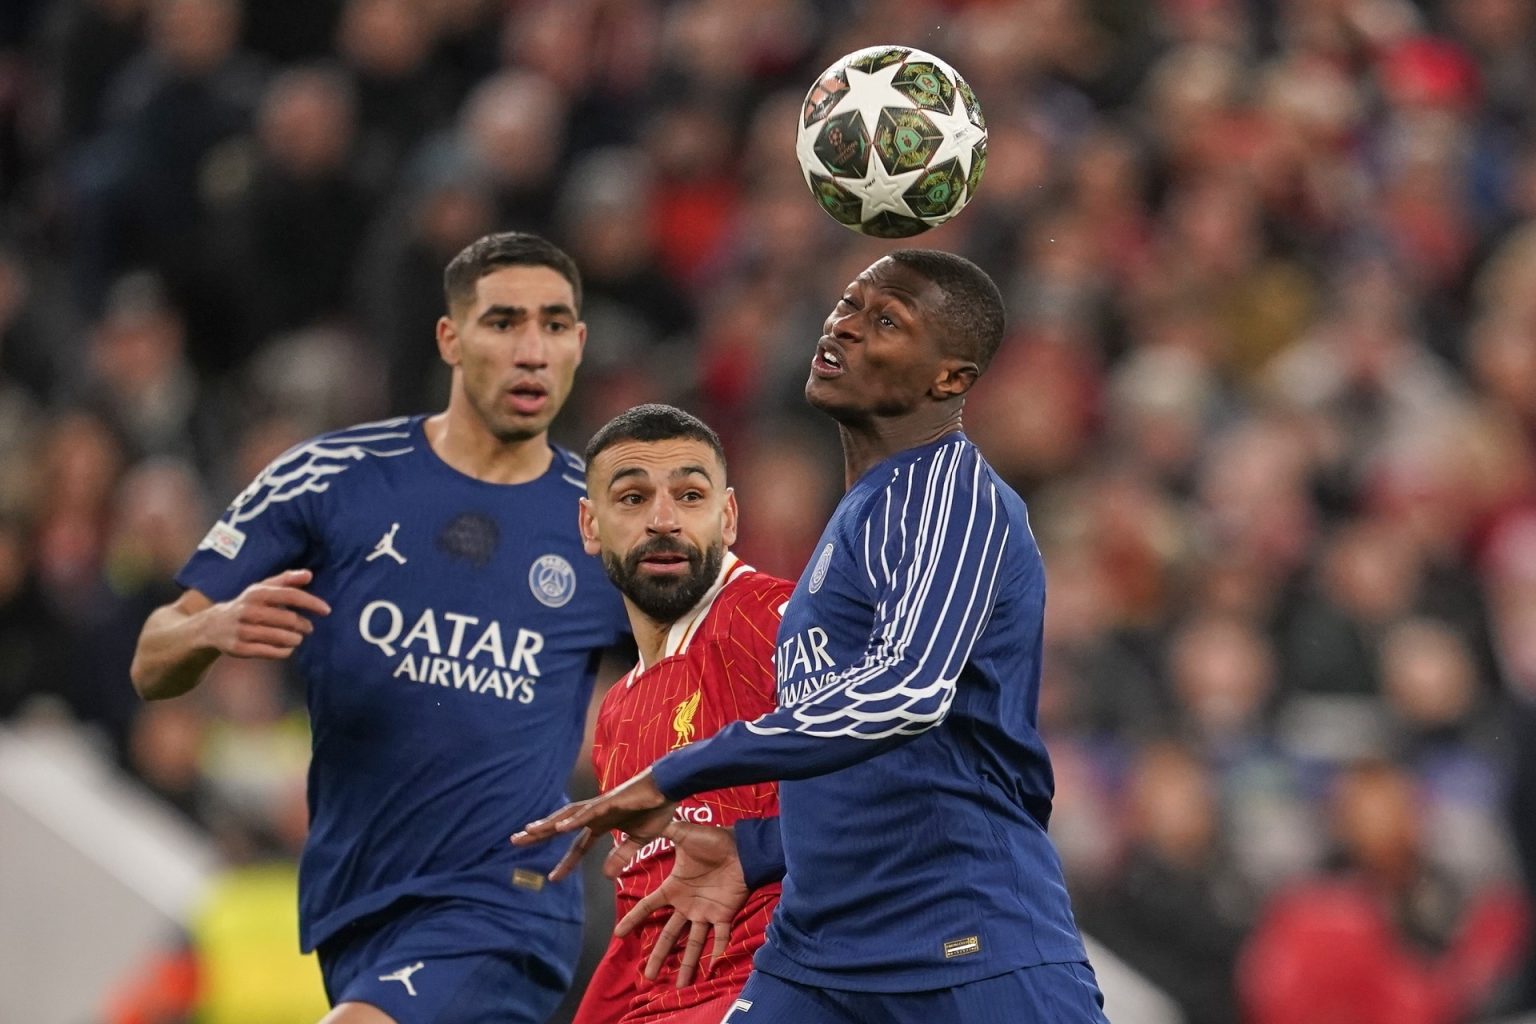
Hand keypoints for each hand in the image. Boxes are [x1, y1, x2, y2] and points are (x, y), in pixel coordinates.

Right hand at [204, 569, 330, 658]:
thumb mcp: (263, 588)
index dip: (310, 602)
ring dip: (296, 639)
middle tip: (308, 627)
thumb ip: (287, 580)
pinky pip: (271, 653)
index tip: (326, 610)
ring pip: (281, 638)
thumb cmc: (248, 604)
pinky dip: (285, 651)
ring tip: (298, 638)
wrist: (212, 626)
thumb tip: (309, 574)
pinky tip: (287, 648)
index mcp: (257, 593)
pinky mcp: (240, 649)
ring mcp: (242, 631)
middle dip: (303, 625)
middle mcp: (248, 611)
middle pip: (288, 619)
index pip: (289, 595)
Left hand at [511, 769, 675, 879]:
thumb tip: (605, 875)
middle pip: (562, 825)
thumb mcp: (639, 840)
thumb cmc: (657, 809)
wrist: (671, 787)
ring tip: (529, 831)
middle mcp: (596, 814)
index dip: (566, 862)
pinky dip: (574, 820)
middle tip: (515, 840)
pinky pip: (589, 813)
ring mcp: (601, 806)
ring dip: (549, 823)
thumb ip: (622, 855)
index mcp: (603, 824)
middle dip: (539, 833)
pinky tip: (560, 827)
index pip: (578, 846)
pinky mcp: (611, 802)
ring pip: (568, 815)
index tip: (552, 878)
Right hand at [616, 822, 746, 986]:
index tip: (618, 935)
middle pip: (668, 936)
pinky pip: (720, 937)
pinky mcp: (724, 915)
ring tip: (680, 986)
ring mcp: (705, 912)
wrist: (742, 847)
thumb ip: (659, 830)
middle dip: (658, 956)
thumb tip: (634, 822)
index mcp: (674, 888)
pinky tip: (713, 966)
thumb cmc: (712, 840)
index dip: (633, 920)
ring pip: (692, 944)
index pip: (649, 907)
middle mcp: (687, 905)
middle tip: (647, 977)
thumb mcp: (682, 833)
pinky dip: (718, 951)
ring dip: (687, 964)